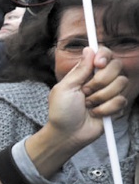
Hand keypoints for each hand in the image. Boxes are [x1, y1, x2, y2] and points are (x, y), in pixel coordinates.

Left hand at [27, 47, 127, 176]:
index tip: (98, 64)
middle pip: (117, 66)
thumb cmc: (61, 112)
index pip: (104, 54)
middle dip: (101, 81)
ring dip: (101, 97)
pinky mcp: (116, 106)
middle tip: (86, 92)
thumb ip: (79, 69)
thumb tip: (88, 49)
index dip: (104, 56)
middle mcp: (100, 79)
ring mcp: (110, 92)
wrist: (68, 134)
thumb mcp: (64, 88)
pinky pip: (121, 100)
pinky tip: (96, 113)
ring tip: (88, 105)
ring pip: (121, 83)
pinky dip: (106, 109)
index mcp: (86, 72)